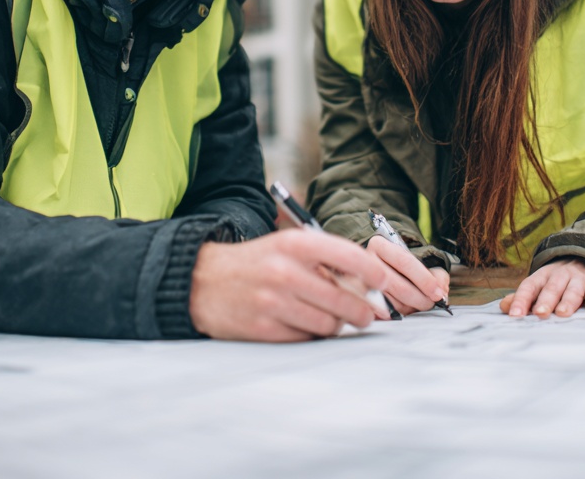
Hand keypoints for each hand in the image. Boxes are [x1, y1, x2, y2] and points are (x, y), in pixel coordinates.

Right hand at [189, 230, 391, 341]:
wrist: (202, 281)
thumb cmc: (255, 263)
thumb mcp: (286, 246)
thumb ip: (323, 259)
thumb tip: (367, 282)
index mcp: (294, 245)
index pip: (348, 256)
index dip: (373, 272)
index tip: (382, 281)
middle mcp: (285, 272)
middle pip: (345, 300)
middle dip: (361, 311)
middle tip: (365, 314)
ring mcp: (274, 303)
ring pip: (329, 324)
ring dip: (336, 324)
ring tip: (329, 317)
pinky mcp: (264, 329)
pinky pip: (307, 338)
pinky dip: (312, 334)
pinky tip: (303, 324)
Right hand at [365, 235, 450, 315]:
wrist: (380, 269)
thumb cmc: (402, 266)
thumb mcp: (421, 262)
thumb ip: (436, 273)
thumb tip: (441, 290)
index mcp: (380, 245)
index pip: (404, 261)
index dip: (424, 279)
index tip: (437, 292)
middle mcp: (366, 262)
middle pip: (398, 285)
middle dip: (420, 298)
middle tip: (431, 303)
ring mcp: (360, 283)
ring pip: (391, 302)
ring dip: (411, 307)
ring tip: (418, 303)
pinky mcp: (361, 302)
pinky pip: (384, 313)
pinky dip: (399, 314)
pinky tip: (405, 308)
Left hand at [499, 257, 584, 318]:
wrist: (581, 261)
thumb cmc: (554, 282)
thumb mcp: (538, 286)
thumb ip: (521, 297)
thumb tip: (503, 306)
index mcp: (541, 277)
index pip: (529, 287)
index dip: (521, 300)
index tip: (514, 315)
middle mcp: (559, 276)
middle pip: (551, 288)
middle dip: (545, 301)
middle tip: (539, 313)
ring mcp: (577, 279)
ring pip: (572, 289)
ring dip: (567, 301)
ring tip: (562, 313)